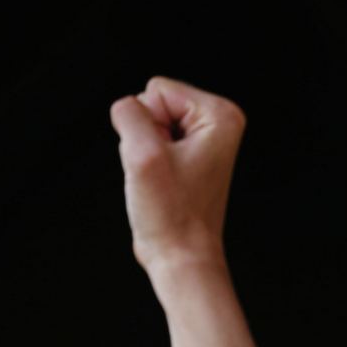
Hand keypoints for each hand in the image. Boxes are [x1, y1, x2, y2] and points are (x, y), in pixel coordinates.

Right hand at [109, 76, 245, 273]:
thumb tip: (125, 107)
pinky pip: (149, 141)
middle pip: (152, 103)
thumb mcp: (142, 153)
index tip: (165, 161)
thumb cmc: (172, 215)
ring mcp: (204, 140)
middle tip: (162, 173)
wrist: (180, 256)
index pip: (157, 90)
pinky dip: (147, 162)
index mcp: (221, 116)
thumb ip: (128, 113)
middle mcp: (219, 124)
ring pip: (147, 123)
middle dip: (146, 138)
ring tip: (162, 180)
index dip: (148, 126)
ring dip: (144, 151)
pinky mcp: (189, 156)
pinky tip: (161, 184)